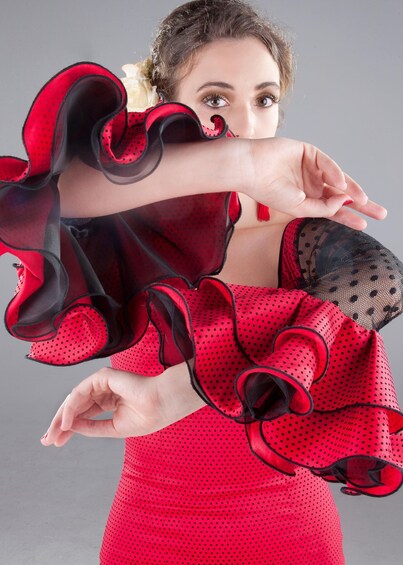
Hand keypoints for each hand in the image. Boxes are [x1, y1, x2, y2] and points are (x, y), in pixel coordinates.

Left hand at [40, 363, 205, 446]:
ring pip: (75, 398)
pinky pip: (81, 392)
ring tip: (54, 434)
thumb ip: (92, 427)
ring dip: (62, 417)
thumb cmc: (147, 416)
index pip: (84, 413)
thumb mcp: (114, 428)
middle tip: (48, 440)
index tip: (56, 442)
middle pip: (76, 406)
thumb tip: (70, 427)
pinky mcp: (103, 376)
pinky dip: (72, 407)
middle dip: (61, 422)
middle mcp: (104, 390)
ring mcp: (103, 382)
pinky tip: (67, 422)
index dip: (69, 427)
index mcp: (110, 401)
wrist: (162, 405)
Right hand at [245, 137, 386, 229]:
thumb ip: (322, 207)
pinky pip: (326, 163)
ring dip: (352, 190)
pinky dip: (334, 173)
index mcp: (306, 199)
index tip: (364, 225)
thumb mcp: (298, 207)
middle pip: (341, 194)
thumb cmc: (268, 190)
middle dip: (360, 204)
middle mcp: (311, 184)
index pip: (332, 209)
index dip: (348, 217)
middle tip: (379, 213)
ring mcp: (311, 168)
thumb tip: (345, 202)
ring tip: (364, 201)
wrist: (251, 170)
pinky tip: (341, 184)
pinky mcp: (308, 152)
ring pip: (338, 179)